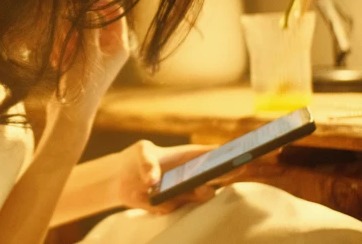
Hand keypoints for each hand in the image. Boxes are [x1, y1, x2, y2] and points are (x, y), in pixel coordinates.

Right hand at [50, 0, 129, 115]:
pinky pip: (69, 43)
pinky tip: (55, 60)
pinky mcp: (79, 62)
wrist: (69, 114)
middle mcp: (109, 49)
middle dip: (76, 24)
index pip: (115, 12)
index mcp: (119, 45)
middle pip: (93, 20)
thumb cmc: (82, 83)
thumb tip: (85, 2)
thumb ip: (88, 23)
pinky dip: (61, 48)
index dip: (99, 2)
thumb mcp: (86, 50)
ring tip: (60, 52)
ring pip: (78, 31)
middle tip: (65, 31)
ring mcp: (94, 55)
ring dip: (65, 37)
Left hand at [108, 140, 223, 214]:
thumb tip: (152, 181)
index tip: (241, 154)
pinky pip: (178, 208)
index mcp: (188, 156)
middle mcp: (191, 175)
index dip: (229, 154)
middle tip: (229, 171)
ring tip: (198, 187)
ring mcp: (184, 192)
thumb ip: (147, 162)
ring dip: (201, 191)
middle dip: (226, 173)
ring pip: (201, 195)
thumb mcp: (140, 152)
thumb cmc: (136, 158)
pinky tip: (159, 199)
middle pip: (215, 176)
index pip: (213, 153)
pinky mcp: (173, 206)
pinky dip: (171, 204)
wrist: (120, 180)